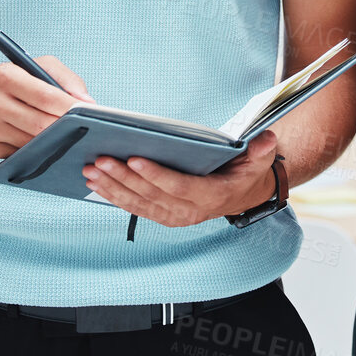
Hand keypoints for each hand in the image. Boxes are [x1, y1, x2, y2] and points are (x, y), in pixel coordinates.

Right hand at [0, 57, 91, 159]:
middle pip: (40, 125)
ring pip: (32, 144)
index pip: (46, 96)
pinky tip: (42, 146)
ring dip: (52, 144)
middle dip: (65, 129)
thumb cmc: (8, 81)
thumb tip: (88, 103)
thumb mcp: (35, 66)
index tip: (89, 114)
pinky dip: (35, 152)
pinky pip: (19, 155)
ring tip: (68, 138)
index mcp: (4, 76)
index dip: (70, 108)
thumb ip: (66, 79)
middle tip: (85, 131)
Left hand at [83, 131, 281, 228]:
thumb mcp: (259, 160)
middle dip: (123, 178)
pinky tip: (95, 183)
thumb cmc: (245, 172)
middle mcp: (189, 211)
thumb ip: (261, 150)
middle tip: (100, 159)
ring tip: (90, 170)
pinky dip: (113, 196)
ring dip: (111, 188)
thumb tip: (265, 138)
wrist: (241, 195)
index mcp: (210, 197)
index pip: (179, 187)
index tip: (134, 159)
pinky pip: (134, 208)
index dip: (156, 175)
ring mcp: (173, 216)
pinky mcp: (162, 216)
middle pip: (151, 195)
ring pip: (138, 203)